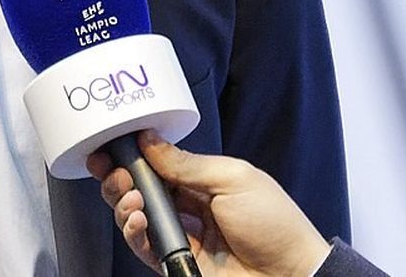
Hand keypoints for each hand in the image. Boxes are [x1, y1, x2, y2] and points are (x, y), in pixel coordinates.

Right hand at [86, 131, 331, 276]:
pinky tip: (139, 219)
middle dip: (121, 178)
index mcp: (205, 182)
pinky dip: (134, 232)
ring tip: (132, 198)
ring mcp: (182, 237)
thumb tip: (151, 141)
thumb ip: (188, 163)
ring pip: (137, 218)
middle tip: (114, 171)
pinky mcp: (177, 264)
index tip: (113, 145)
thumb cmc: (275, 224)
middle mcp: (189, 208)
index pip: (160, 166)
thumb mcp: (234, 178)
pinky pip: (144, 248)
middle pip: (142, 190)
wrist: (291, 274)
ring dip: (125, 204)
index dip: (135, 156)